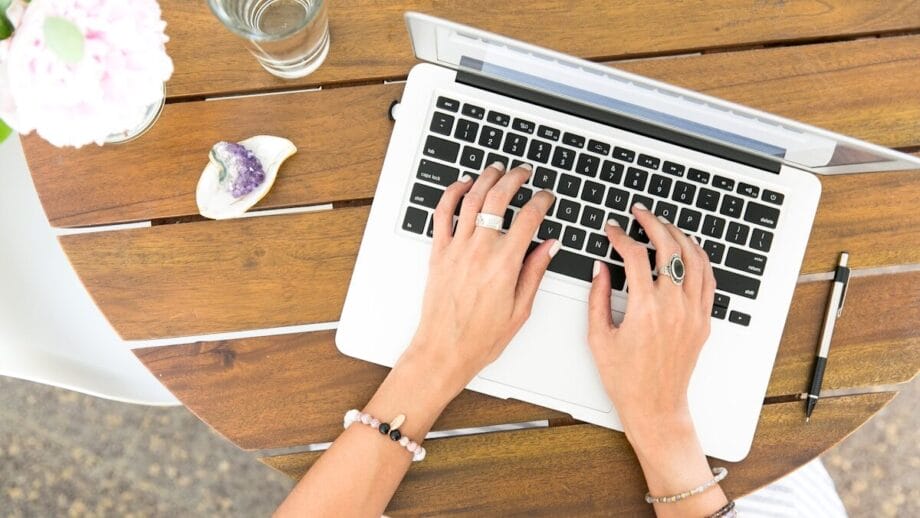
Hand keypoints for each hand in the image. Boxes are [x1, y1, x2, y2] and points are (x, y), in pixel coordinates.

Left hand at [403, 162, 557, 399]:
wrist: (444, 350)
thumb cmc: (480, 338)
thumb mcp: (520, 309)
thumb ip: (535, 272)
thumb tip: (549, 246)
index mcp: (504, 264)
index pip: (529, 218)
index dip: (542, 201)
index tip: (547, 197)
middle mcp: (479, 251)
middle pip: (498, 199)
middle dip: (515, 179)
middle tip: (524, 172)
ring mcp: (456, 249)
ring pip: (471, 199)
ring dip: (486, 178)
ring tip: (497, 169)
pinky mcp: (438, 253)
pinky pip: (442, 214)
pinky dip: (452, 194)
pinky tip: (463, 185)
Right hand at [587, 203, 714, 443]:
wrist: (655, 406)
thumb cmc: (626, 379)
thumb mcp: (598, 337)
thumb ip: (597, 297)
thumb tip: (601, 267)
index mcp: (645, 309)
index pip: (636, 256)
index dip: (621, 236)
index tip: (612, 229)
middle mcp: (674, 307)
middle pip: (669, 248)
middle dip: (653, 223)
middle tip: (640, 212)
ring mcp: (693, 313)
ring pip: (694, 259)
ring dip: (679, 235)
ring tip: (664, 224)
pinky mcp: (703, 321)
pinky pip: (708, 279)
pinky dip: (699, 258)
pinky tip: (688, 248)